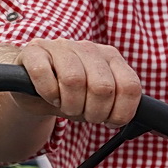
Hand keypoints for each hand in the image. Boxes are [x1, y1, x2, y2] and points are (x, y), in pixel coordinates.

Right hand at [0, 40, 142, 126]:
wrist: (31, 86)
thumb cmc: (71, 96)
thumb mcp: (98, 101)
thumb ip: (119, 106)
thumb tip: (137, 121)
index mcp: (112, 58)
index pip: (130, 87)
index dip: (120, 112)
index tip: (108, 120)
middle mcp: (89, 48)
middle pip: (103, 87)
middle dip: (93, 112)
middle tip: (83, 114)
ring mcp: (61, 46)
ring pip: (74, 80)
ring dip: (69, 105)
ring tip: (64, 106)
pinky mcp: (34, 51)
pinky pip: (44, 73)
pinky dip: (47, 93)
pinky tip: (49, 96)